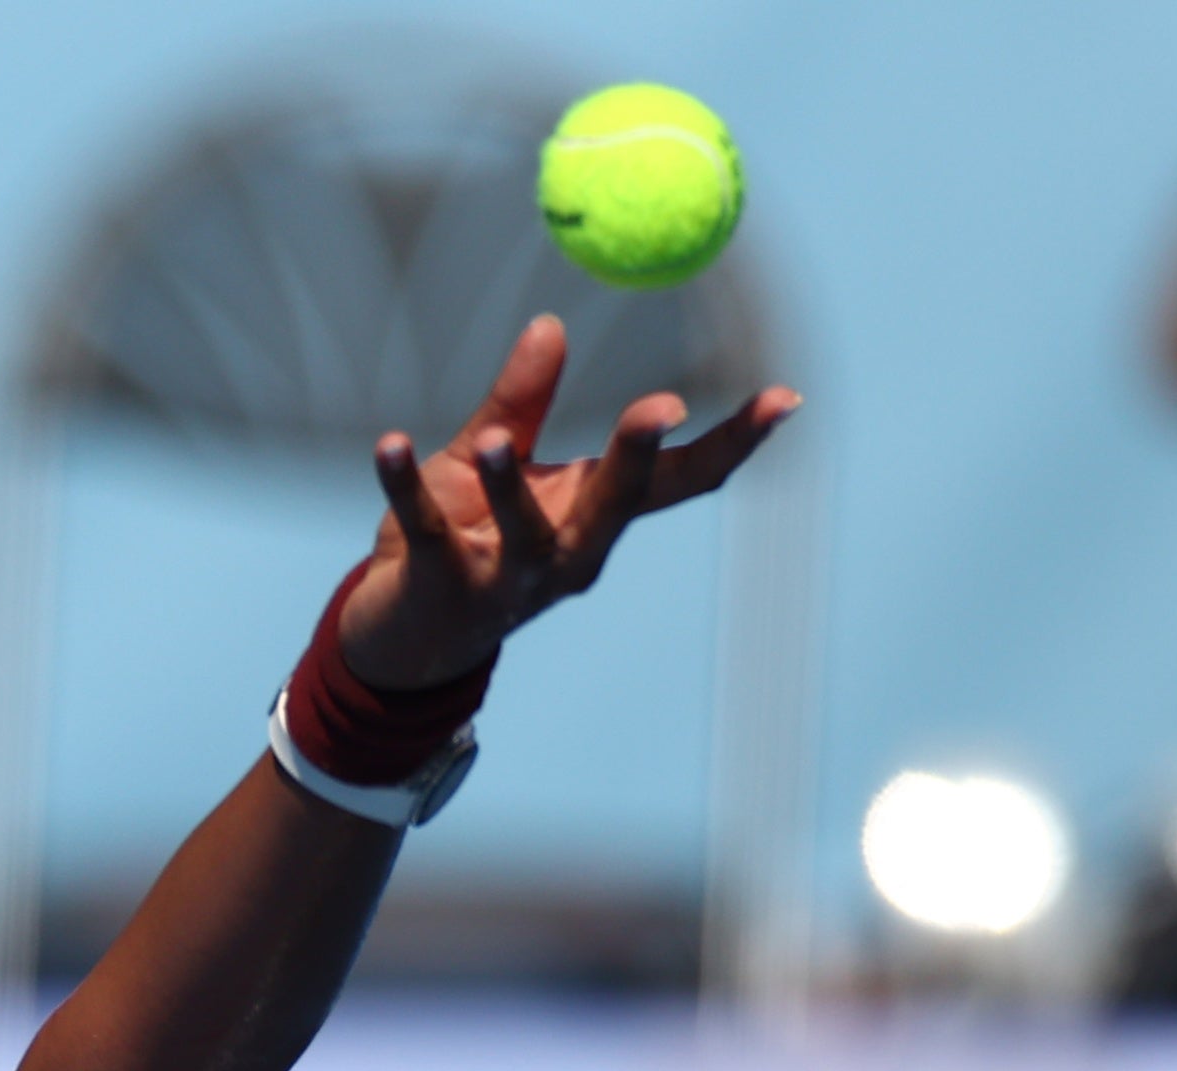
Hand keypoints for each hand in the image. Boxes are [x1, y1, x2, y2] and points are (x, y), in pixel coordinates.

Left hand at [338, 314, 800, 691]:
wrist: (399, 639)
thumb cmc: (459, 538)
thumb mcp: (488, 461)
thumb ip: (520, 402)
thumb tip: (550, 324)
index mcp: (595, 515)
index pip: (679, 480)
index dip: (734, 443)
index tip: (786, 398)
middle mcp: (569, 554)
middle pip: (620, 507)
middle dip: (641, 458)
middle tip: (663, 406)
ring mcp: (509, 580)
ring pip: (527, 535)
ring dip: (512, 488)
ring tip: (499, 443)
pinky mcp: (441, 588)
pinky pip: (425, 531)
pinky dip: (405, 486)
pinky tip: (390, 444)